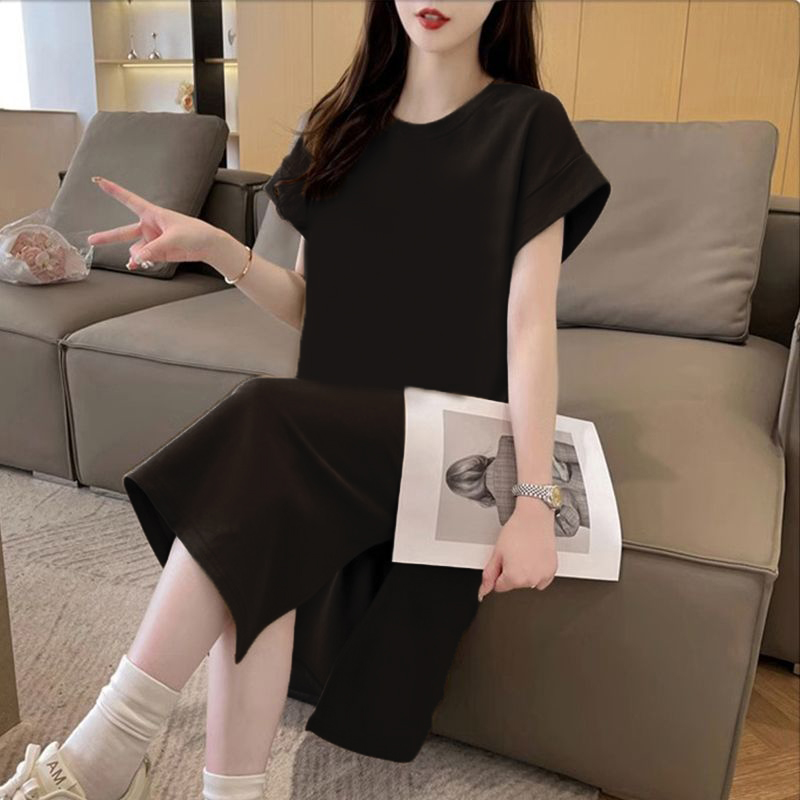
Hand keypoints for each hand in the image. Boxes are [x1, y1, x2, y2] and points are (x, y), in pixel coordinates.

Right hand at [87, 176, 224, 270]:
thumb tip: (136, 258)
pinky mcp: (158, 252)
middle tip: (92, 240)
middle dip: (108, 237)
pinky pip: (143, 257)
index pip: (129, 200)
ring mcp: (153, 240)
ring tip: (144, 260)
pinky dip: (141, 262)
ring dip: (138, 256)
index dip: (113, 190)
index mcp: (153, 213)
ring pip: (136, 250)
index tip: (98, 181)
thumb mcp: (172, 240)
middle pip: (123, 232)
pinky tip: (136, 265)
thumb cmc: (195, 233)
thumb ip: (153, 250)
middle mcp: (150, 226)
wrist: (209, 246)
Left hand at [478, 501, 557, 601]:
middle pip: (514, 585)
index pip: (499, 587)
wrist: (534, 518)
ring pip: (527, 582)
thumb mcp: (497, 553)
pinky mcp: (552, 571)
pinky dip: (537, 572)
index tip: (503, 560)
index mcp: (514, 578)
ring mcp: (543, 577)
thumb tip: (482, 592)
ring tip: (524, 554)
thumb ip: (489, 575)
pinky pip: (541, 580)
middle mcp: (530, 580)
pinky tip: (534, 558)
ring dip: (525, 573)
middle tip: (514, 554)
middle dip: (511, 572)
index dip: (498, 573)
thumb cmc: (516, 531)